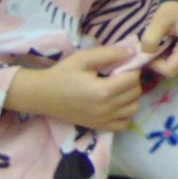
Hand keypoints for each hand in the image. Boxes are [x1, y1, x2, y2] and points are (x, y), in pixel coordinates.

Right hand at [6, 47, 142, 130]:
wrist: (41, 95)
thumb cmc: (62, 74)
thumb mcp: (84, 58)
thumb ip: (110, 53)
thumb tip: (133, 51)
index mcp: (102, 91)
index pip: (133, 78)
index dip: (132, 68)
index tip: (123, 64)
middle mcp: (105, 108)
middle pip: (135, 92)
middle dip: (132, 80)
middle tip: (120, 74)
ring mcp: (103, 120)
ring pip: (133, 108)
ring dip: (131, 96)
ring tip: (119, 88)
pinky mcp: (99, 126)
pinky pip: (124, 123)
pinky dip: (126, 113)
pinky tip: (117, 103)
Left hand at [142, 1, 177, 78]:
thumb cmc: (177, 6)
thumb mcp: (160, 20)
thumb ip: (150, 39)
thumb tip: (145, 54)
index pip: (170, 70)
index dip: (154, 66)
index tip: (145, 53)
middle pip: (174, 69)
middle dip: (158, 64)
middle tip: (149, 50)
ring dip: (164, 60)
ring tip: (156, 46)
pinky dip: (170, 56)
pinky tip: (165, 45)